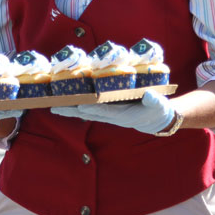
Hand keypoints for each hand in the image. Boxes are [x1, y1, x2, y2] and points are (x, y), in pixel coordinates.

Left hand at [50, 89, 175, 134]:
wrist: (157, 120)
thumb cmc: (159, 111)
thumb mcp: (160, 105)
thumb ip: (155, 100)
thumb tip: (149, 94)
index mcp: (124, 114)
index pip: (105, 111)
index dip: (92, 108)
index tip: (80, 105)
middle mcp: (113, 116)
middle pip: (89, 113)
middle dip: (72, 110)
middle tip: (55, 107)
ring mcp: (109, 114)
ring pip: (86, 112)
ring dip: (71, 109)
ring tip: (54, 106)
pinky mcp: (108, 111)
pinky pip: (90, 108)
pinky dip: (78, 106)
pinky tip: (68, 104)